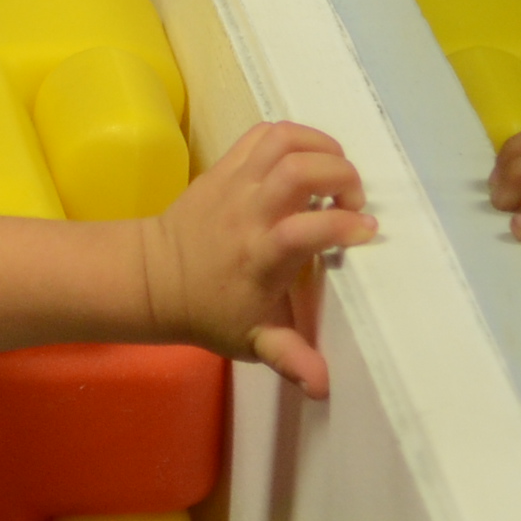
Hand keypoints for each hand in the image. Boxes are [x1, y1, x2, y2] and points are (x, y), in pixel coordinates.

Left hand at [137, 119, 376, 397]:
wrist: (153, 278)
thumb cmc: (211, 311)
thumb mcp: (253, 341)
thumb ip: (290, 358)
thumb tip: (323, 387)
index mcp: (260, 255)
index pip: (306, 229)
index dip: (344, 226)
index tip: (367, 233)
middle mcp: (248, 212)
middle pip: (297, 170)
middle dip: (341, 176)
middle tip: (354, 203)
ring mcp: (233, 183)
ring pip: (281, 141)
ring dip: (321, 148)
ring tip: (337, 176)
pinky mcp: (222, 166)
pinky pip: (261, 134)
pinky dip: (294, 135)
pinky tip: (310, 159)